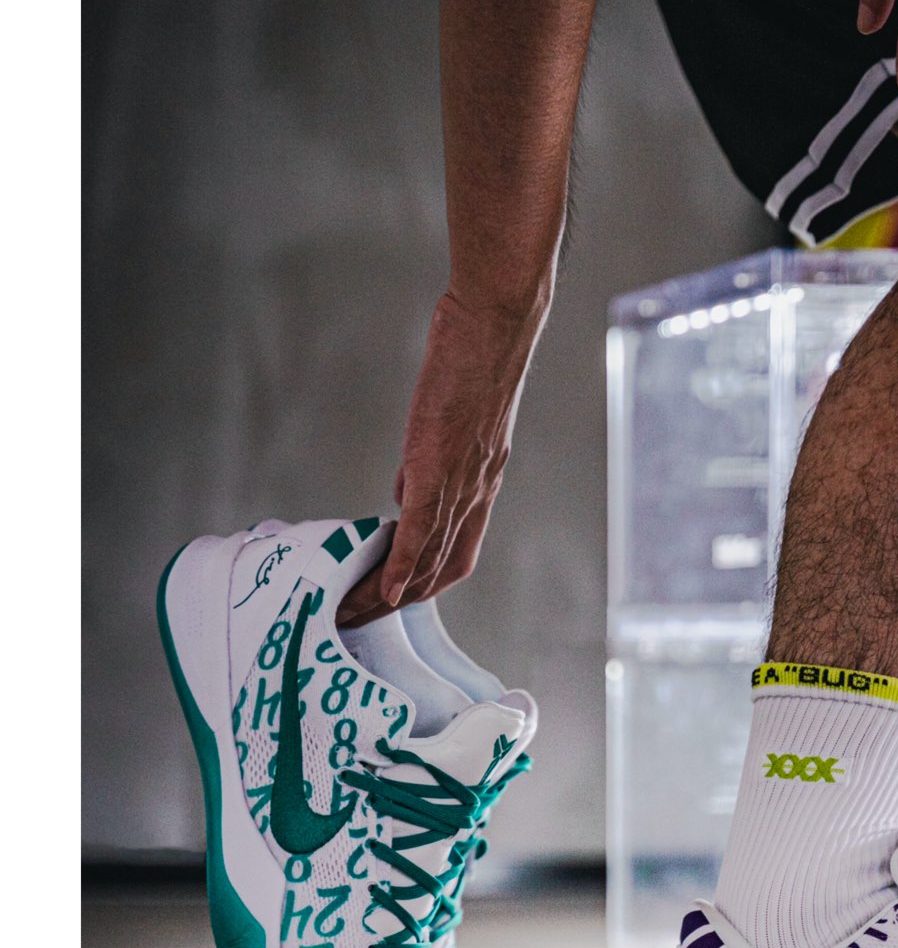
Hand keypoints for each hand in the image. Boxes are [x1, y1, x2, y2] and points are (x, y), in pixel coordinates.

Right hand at [337, 288, 543, 628]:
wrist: (493, 327)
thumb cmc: (471, 360)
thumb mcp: (452, 421)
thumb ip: (426, 465)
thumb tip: (402, 496)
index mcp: (481, 484)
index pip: (455, 553)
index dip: (424, 583)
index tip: (388, 601)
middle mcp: (477, 494)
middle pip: (443, 571)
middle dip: (401, 604)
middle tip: (358, 621)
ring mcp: (460, 485)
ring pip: (428, 560)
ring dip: (390, 595)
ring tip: (354, 615)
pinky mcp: (439, 469)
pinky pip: (420, 533)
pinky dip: (401, 567)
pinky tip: (381, 589)